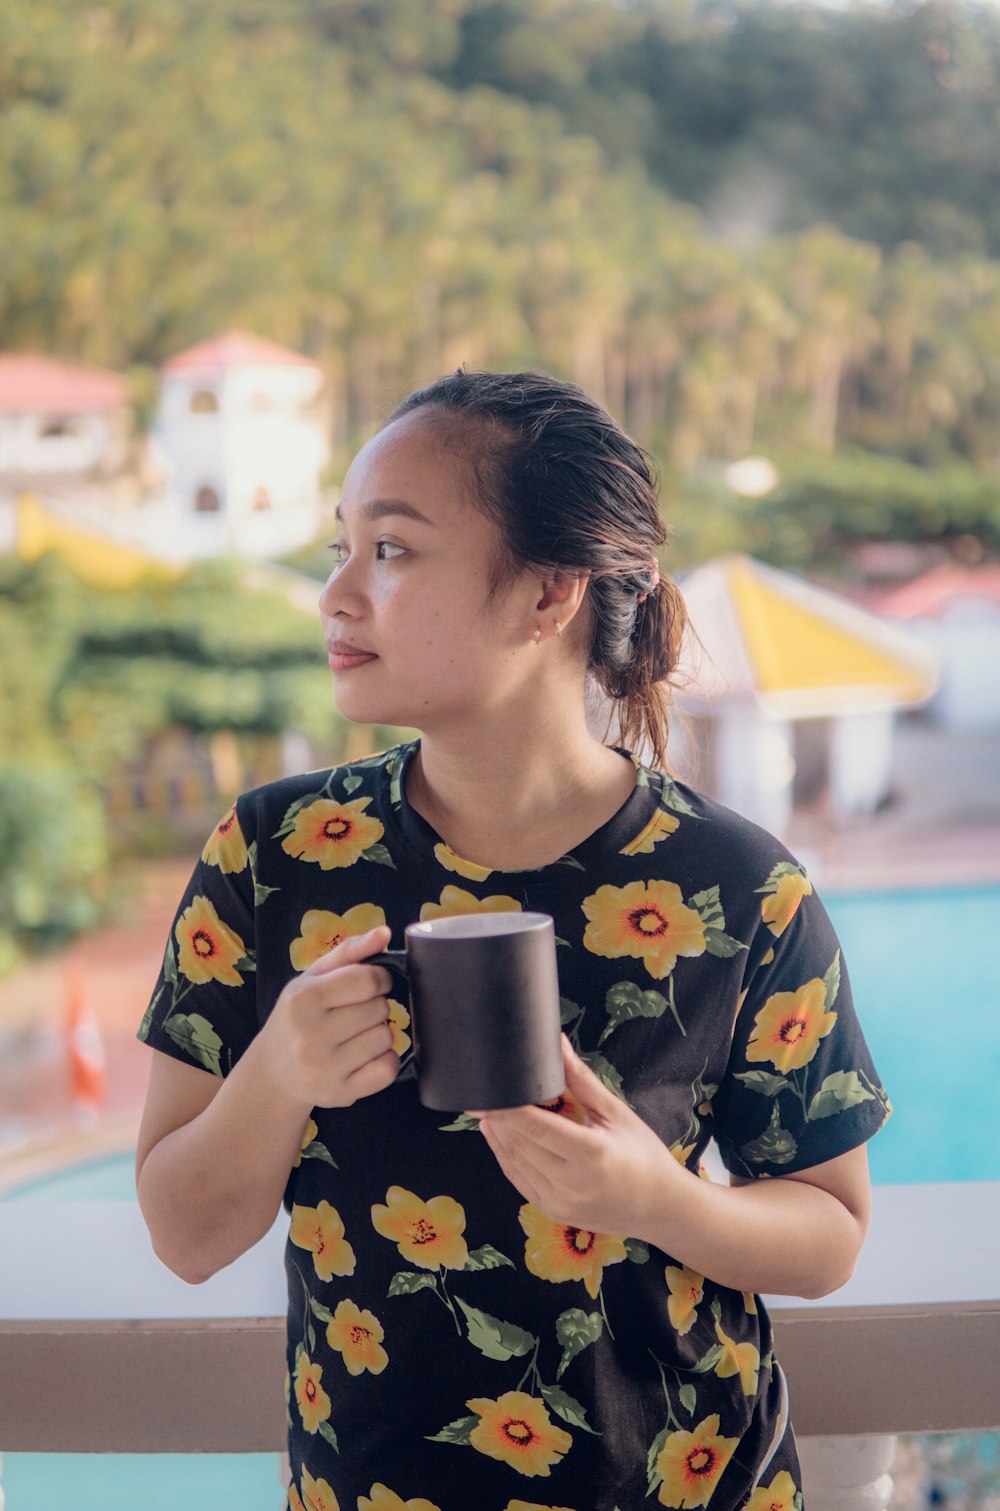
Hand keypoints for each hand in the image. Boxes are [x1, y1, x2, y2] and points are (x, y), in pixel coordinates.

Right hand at [259, 925, 398, 1110]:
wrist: (274, 1071)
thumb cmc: (298, 1016)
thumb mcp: (312, 978)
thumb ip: (350, 952)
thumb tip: (385, 932)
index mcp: (303, 999)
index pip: (368, 980)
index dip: (380, 980)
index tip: (373, 985)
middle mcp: (310, 1035)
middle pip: (380, 1009)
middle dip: (375, 1007)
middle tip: (354, 1014)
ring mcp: (325, 1068)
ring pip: (386, 1038)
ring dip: (380, 1033)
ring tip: (356, 1035)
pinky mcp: (339, 1094)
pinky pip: (387, 1069)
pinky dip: (385, 1061)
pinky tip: (365, 1057)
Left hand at [472, 1035, 687, 1238]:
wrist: (659, 1207)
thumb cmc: (642, 1154)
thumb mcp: (616, 1112)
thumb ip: (581, 1080)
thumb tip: (559, 1044)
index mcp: (591, 1154)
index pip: (536, 1128)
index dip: (506, 1110)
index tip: (486, 1092)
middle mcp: (572, 1183)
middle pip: (521, 1143)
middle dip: (499, 1117)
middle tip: (485, 1090)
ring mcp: (560, 1202)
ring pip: (515, 1162)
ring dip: (497, 1135)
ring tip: (487, 1109)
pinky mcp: (553, 1211)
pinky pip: (519, 1180)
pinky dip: (505, 1155)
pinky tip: (497, 1134)